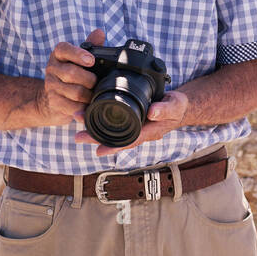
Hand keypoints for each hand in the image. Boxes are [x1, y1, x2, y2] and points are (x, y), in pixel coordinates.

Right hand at [37, 27, 103, 125]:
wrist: (52, 99)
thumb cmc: (71, 75)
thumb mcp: (80, 59)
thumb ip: (90, 46)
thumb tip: (100, 32)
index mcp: (58, 55)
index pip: (64, 49)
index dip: (78, 54)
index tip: (91, 60)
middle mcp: (52, 69)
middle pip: (71, 73)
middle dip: (89, 79)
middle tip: (96, 82)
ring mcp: (52, 87)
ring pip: (75, 92)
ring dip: (89, 95)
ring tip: (94, 95)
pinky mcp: (54, 103)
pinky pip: (72, 107)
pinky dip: (83, 108)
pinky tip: (87, 108)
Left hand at [75, 88, 189, 156]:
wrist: (179, 106)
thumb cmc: (177, 106)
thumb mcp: (175, 105)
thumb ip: (165, 109)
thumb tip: (152, 112)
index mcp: (149, 132)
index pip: (129, 141)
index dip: (114, 146)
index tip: (98, 150)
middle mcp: (139, 132)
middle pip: (115, 139)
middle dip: (96, 138)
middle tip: (78, 137)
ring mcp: (134, 127)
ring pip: (112, 132)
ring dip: (95, 130)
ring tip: (78, 125)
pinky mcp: (130, 120)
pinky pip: (114, 124)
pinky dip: (101, 122)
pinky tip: (89, 117)